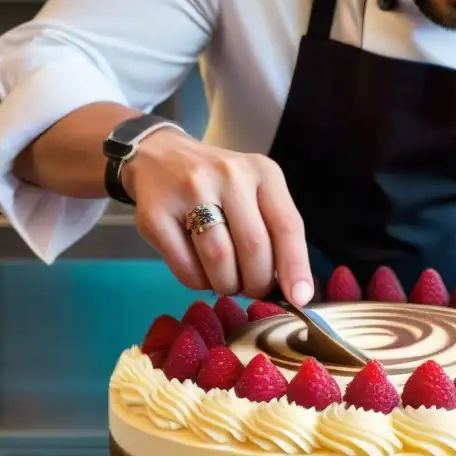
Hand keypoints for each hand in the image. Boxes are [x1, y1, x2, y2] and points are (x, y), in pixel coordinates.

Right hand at [121, 129, 313, 304]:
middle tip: (253, 289)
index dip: (295, 266)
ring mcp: (189, 191)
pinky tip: (202, 273)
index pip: (287, 224)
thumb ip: (275, 231)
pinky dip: (199, 283)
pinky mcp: (156, 214)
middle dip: (258, 282)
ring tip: (228, 281)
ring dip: (228, 284)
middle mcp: (228, 175)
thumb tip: (294, 290)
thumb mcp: (255, 192)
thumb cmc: (219, 185)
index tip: (299, 298)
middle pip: (254, 246)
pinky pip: (186, 268)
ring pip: (220, 259)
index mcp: (262, 172)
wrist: (159, 157)